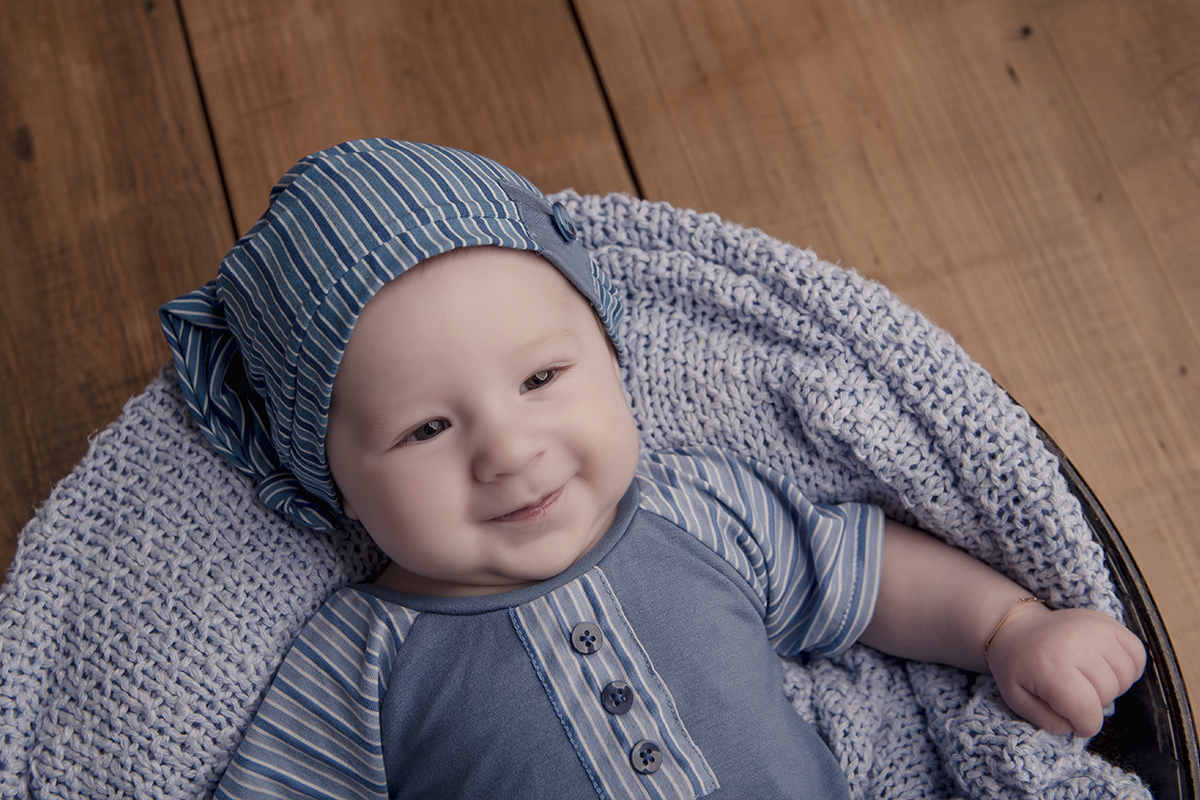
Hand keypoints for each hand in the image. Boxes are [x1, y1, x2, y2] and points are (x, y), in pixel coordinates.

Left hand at [985, 603, 1145, 736]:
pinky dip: (1127, 668)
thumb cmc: (1018, 665)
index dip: (1085, 726)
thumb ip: (1047, 721)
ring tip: (1087, 678)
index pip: (1086, 710)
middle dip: (1093, 704)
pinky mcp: (1107, 622)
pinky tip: (1104, 667)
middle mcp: (1075, 645)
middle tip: (1072, 693)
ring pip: (1125, 677)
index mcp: (1050, 667)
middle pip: (1107, 694)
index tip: (1076, 723)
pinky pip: (1137, 654)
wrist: (1018, 626)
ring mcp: (1094, 630)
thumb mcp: (1018, 699)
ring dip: (1111, 686)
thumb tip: (1077, 727)